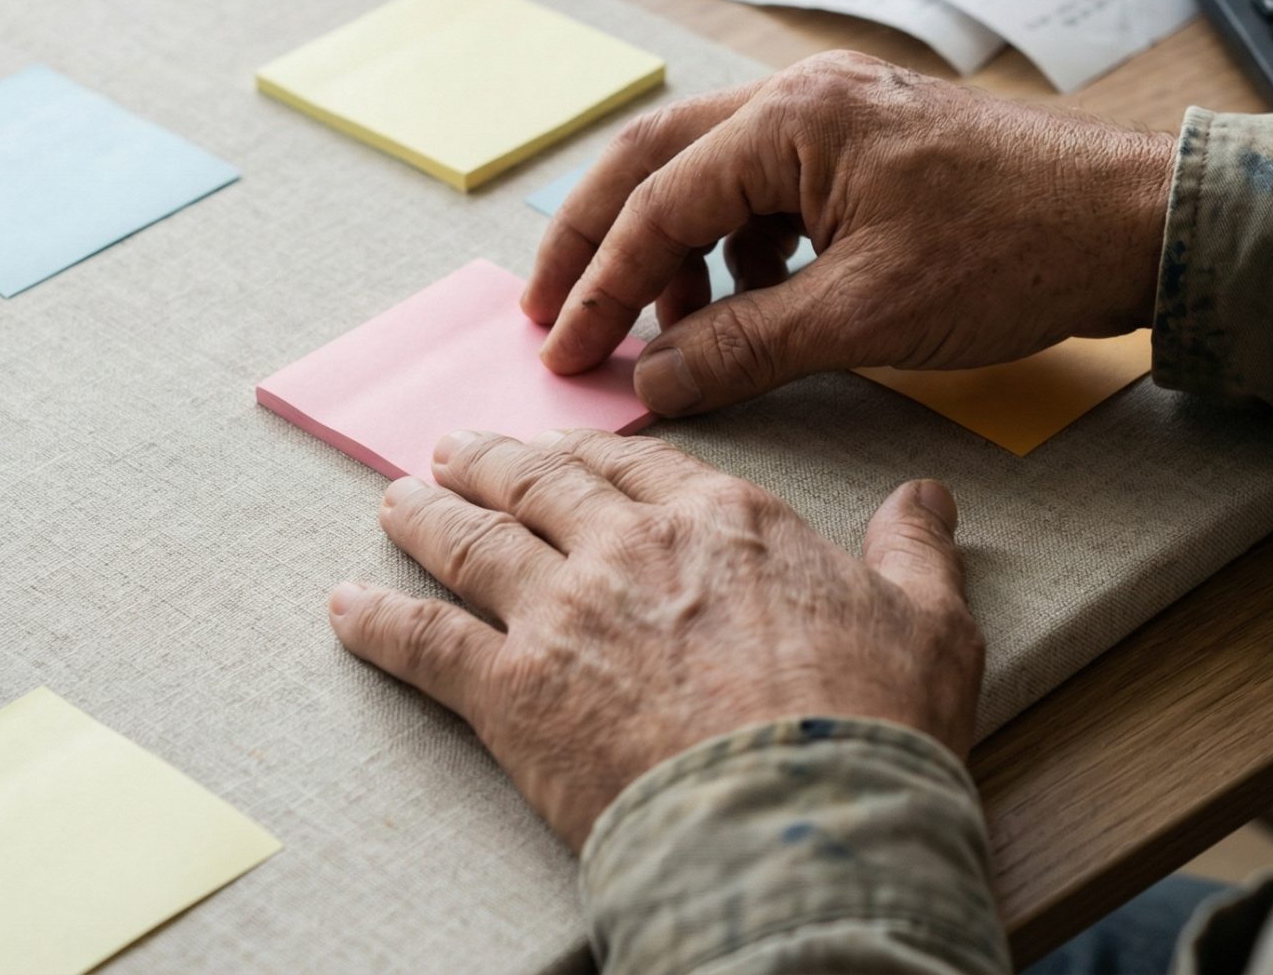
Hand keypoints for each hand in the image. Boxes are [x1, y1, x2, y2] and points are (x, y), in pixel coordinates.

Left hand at [327, 429, 982, 848]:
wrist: (801, 821)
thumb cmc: (872, 728)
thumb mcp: (928, 624)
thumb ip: (915, 551)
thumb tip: (927, 499)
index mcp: (727, 521)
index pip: (640, 468)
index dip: (593, 456)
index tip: (566, 450)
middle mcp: (633, 548)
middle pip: (541, 486)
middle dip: (491, 462)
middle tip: (454, 450)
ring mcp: (564, 614)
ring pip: (474, 542)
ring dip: (426, 517)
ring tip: (395, 501)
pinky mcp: (513, 690)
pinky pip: (424, 642)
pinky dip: (377, 620)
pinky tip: (345, 607)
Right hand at [525, 51, 1174, 415]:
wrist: (1135, 225)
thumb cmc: (1017, 252)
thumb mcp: (868, 315)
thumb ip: (747, 346)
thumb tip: (653, 383)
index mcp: (795, 118)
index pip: (658, 202)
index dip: (599, 285)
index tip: (564, 352)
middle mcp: (805, 97)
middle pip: (658, 160)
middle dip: (597, 242)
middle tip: (553, 315)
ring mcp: (838, 116)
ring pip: (712, 176)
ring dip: (673, 251)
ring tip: (665, 334)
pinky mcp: (867, 150)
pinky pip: (767, 192)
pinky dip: (737, 251)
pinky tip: (748, 307)